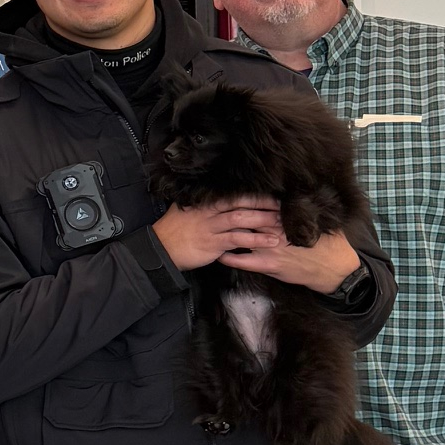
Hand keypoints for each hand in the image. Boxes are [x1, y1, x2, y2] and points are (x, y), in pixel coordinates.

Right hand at [150, 199, 290, 271]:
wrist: (160, 250)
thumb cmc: (174, 231)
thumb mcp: (185, 210)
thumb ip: (203, 205)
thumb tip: (217, 198)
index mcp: (204, 202)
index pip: (233, 194)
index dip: (254, 194)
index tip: (272, 195)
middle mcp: (209, 211)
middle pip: (241, 203)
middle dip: (264, 204)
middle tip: (283, 206)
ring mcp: (211, 227)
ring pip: (242, 218)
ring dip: (263, 220)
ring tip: (282, 224)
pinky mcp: (213, 244)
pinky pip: (238, 239)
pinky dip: (255, 239)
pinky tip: (269, 242)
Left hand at [214, 204, 361, 294]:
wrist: (336, 270)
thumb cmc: (332, 244)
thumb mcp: (323, 219)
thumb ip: (309, 207)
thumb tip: (306, 192)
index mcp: (287, 216)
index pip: (261, 202)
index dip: (244, 198)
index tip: (229, 194)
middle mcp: (276, 229)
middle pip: (247, 216)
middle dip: (230, 211)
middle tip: (212, 208)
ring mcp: (270, 247)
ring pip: (242, 235)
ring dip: (226, 231)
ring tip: (210, 228)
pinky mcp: (268, 265)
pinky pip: (242, 260)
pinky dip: (228, 256)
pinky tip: (218, 253)